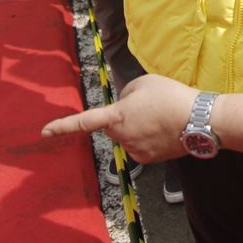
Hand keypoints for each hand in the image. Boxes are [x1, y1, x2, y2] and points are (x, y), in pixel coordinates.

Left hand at [42, 74, 194, 161]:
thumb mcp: (144, 82)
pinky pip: (140, 146)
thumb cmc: (171, 97)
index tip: (43, 132)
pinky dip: (148, 139)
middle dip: (124, 118)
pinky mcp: (147, 160)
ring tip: (162, 117)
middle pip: (113, 126)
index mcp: (116, 116)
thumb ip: (126, 93)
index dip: (62, 126)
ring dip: (138, 128)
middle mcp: (121, 136)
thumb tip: (124, 105)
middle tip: (149, 106)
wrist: (199, 121)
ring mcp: (134, 150)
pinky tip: (165, 131)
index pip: (84, 121)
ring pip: (128, 136)